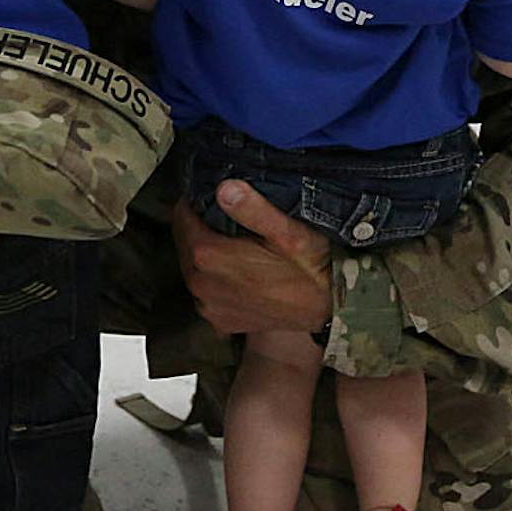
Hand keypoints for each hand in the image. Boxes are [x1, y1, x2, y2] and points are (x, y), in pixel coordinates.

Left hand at [172, 183, 331, 335]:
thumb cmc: (311, 268)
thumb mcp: (288, 231)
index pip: (182, 218)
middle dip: (196, 227)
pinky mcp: (220, 321)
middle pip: (183, 244)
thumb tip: (225, 188)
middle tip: (218, 215)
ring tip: (227, 241)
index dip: (193, 203)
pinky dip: (213, 278)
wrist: (329, 308)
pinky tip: (234, 270)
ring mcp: (209, 306)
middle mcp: (201, 284)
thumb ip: (254, 209)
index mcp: (209, 256)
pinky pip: (205, 292)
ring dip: (203, 254)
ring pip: (192, 269)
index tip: (207, 194)